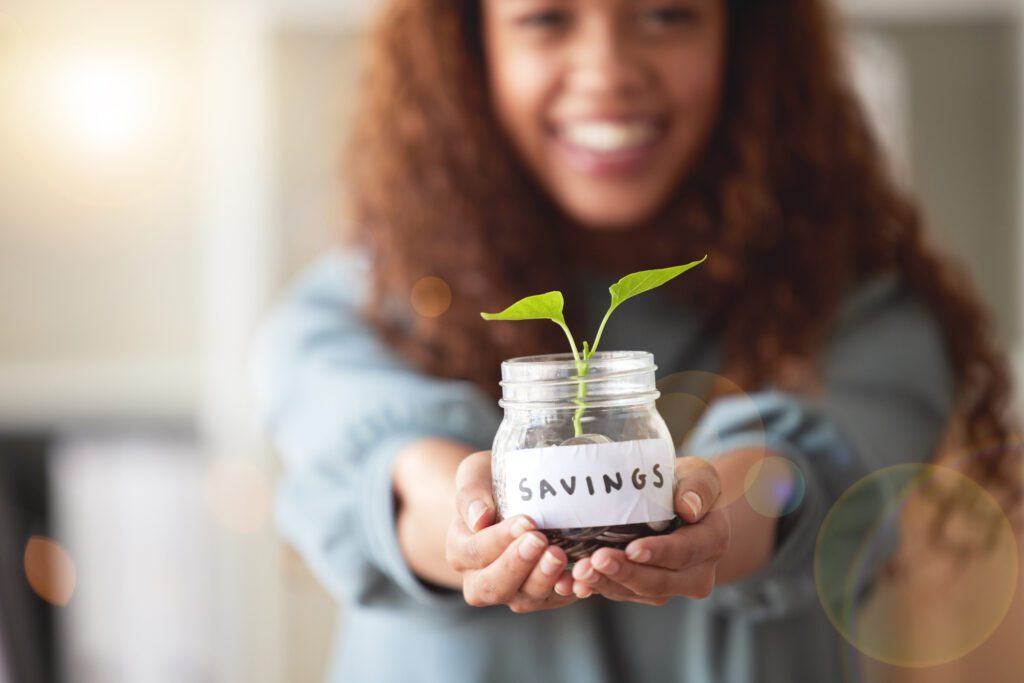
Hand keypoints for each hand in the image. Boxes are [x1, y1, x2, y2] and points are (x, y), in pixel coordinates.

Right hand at [446, 450, 576, 611]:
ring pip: (523, 598)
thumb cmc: (491, 485)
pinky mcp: (541, 596)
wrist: (513, 499)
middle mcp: (480, 579)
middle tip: (540, 540)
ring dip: (542, 579)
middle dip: (518, 565)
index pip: (474, 552)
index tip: (525, 521)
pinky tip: (579, 575)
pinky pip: (553, 600)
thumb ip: (471, 494)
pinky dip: (566, 591)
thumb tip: (479, 518)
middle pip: (493, 586)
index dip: (499, 540)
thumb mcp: (475, 476)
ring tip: (559, 556)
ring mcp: (511, 591)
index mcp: (460, 551)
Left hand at [570, 456, 729, 604]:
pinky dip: (599, 587)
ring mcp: (671, 585)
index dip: (659, 553)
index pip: (685, 551)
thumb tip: (688, 506)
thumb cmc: (688, 486)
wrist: (681, 507)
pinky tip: (576, 581)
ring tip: (580, 572)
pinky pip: (622, 593)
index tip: (633, 549)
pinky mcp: (646, 590)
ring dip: (607, 584)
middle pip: (660, 581)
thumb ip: (699, 487)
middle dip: (625, 573)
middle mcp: (696, 572)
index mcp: (712, 541)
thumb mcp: (700, 475)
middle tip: (596, 561)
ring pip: (638, 592)